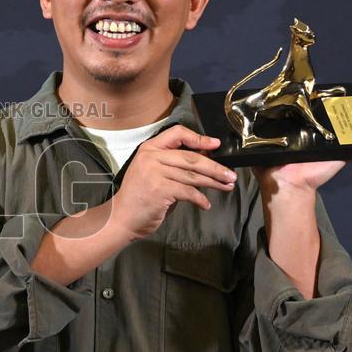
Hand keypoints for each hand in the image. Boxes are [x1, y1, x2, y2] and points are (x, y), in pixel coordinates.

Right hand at [110, 124, 237, 239]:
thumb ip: (174, 166)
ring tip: (226, 186)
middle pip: (191, 157)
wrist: (121, 218)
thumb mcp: (153, 173)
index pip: (177, 133)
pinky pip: (188, 192)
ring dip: (213, 182)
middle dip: (214, 167)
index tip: (215, 144)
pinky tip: (206, 204)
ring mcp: (155, 173)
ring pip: (193, 175)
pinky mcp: (160, 189)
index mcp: (149, 149)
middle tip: (230, 175)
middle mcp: (151, 157)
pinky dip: (200, 199)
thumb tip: (204, 161)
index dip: (198, 138)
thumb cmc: (139, 197)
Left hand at [251, 92, 351, 192]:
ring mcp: (335, 147)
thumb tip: (253, 113)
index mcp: (307, 134)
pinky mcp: (344, 155)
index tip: (336, 93)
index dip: (331, 104)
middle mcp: (323, 139)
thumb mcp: (268, 141)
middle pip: (342, 120)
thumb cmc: (273, 165)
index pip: (321, 116)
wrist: (285, 182)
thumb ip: (265, 129)